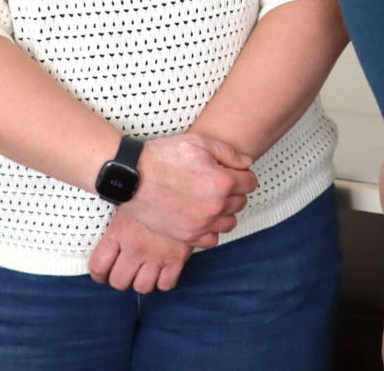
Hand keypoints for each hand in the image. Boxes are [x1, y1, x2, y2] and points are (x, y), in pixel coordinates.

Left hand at [88, 203, 192, 292]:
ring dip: (142, 281)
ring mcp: (157, 255)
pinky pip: (166, 284)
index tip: (103, 273)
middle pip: (119, 282)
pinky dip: (163, 281)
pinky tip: (162, 270)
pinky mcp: (177, 258)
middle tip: (125, 270)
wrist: (185, 190)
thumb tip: (106, 235)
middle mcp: (136, 247)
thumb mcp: (127, 204)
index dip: (99, 274)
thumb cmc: (152, 193)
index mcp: (119, 232)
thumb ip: (115, 224)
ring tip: (144, 271)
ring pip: (142, 287)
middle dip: (121, 278)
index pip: (98, 267)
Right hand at [131, 132, 257, 246]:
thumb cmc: (163, 157)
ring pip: (229, 222)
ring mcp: (201, 224)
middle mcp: (216, 206)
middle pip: (241, 202)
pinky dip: (211, 230)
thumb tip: (246, 164)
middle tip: (218, 184)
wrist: (132, 177)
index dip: (243, 175)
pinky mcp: (187, 236)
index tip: (234, 173)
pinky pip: (212, 239)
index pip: (250, 182)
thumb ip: (229, 153)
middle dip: (234, 192)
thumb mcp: (199, 143)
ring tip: (210, 201)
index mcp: (223, 182)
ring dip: (225, 212)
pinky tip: (202, 218)